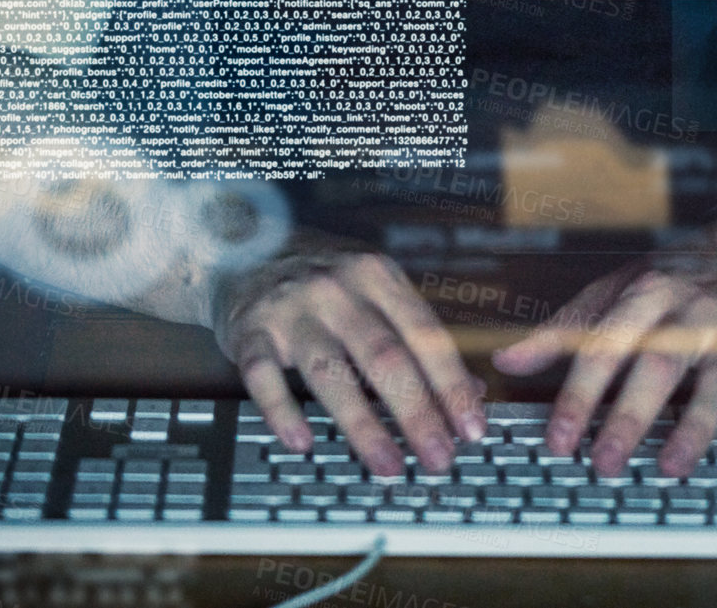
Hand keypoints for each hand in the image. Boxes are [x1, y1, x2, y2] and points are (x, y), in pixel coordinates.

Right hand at [211, 235, 486, 476]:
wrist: (244, 249)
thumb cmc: (323, 280)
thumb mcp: (374, 289)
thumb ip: (417, 337)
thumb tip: (470, 395)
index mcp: (376, 275)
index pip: (424, 333)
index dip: (451, 383)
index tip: (472, 428)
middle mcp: (337, 289)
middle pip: (384, 356)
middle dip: (417, 412)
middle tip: (440, 459)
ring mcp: (291, 309)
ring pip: (331, 372)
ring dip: (364, 425)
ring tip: (389, 467)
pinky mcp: (249, 331)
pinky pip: (264, 376)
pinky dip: (283, 411)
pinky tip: (303, 443)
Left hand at [492, 231, 716, 477]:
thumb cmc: (673, 279)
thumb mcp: (614, 291)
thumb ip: (563, 329)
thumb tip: (506, 359)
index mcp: (645, 294)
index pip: (606, 345)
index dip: (580, 393)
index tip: (558, 438)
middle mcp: (690, 311)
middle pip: (659, 363)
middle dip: (630, 414)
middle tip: (604, 462)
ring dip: (697, 425)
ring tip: (671, 467)